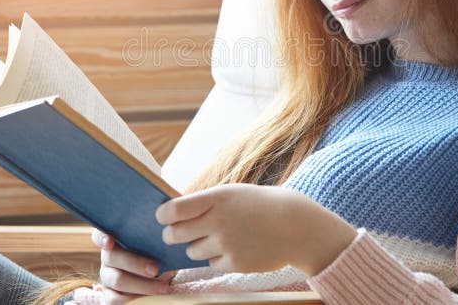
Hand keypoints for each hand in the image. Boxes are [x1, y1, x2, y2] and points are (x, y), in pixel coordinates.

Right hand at [91, 228, 174, 303]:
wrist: (156, 272)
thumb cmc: (154, 251)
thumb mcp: (151, 243)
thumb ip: (150, 238)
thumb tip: (165, 239)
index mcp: (115, 238)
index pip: (99, 235)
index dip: (102, 238)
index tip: (110, 241)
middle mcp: (107, 256)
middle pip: (112, 257)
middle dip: (135, 263)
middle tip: (155, 269)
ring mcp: (107, 275)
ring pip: (117, 280)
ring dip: (142, 285)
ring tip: (163, 287)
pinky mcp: (109, 294)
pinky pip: (116, 300)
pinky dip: (136, 299)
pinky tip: (152, 297)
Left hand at [155, 184, 356, 275]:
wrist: (294, 225)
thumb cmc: (257, 205)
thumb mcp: (231, 194)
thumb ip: (203, 203)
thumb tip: (170, 217)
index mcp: (216, 198)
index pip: (174, 210)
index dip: (163, 216)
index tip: (163, 217)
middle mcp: (219, 221)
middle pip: (174, 235)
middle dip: (172, 235)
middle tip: (176, 233)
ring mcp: (227, 244)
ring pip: (192, 251)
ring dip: (199, 246)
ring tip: (219, 237)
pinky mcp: (235, 264)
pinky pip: (211, 264)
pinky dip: (218, 258)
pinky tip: (236, 247)